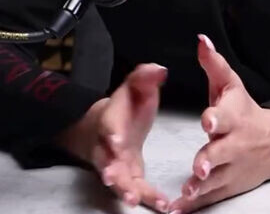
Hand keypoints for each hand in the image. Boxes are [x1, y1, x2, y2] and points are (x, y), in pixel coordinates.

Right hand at [54, 62, 172, 211]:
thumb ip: (145, 76)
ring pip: (117, 180)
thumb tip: (160, 69)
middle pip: (106, 159)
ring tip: (134, 200)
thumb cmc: (125, 106)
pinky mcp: (128, 178)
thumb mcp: (135, 85)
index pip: (108, 125)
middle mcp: (109, 146)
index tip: (116, 140)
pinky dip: (149, 199)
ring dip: (125, 190)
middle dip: (110, 169)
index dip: (112, 132)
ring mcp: (116, 164)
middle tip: (114, 179)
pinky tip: (164, 206)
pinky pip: (137, 190)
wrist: (106, 126)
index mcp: (111, 119)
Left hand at [167, 34, 269, 212]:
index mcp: (233, 117)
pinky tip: (177, 209)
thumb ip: (213, 64)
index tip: (207, 121)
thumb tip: (200, 39)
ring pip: (216, 180)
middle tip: (197, 167)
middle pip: (222, 152)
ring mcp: (232, 168)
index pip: (225, 116)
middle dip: (210, 159)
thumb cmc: (245, 110)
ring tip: (186, 194)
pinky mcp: (228, 185)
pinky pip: (211, 196)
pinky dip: (195, 205)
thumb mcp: (231, 84)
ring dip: (201, 188)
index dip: (216, 118)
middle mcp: (234, 144)